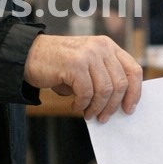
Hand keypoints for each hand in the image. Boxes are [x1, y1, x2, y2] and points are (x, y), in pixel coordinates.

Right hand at [24, 34, 141, 122]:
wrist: (28, 55)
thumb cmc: (57, 64)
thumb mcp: (86, 65)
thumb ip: (103, 76)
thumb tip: (118, 103)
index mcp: (107, 46)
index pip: (133, 69)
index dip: (134, 92)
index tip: (128, 108)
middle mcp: (100, 47)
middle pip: (120, 83)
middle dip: (113, 105)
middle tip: (104, 117)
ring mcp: (88, 54)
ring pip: (105, 90)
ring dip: (97, 107)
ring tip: (88, 114)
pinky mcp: (74, 64)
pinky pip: (86, 93)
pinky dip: (82, 104)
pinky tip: (75, 105)